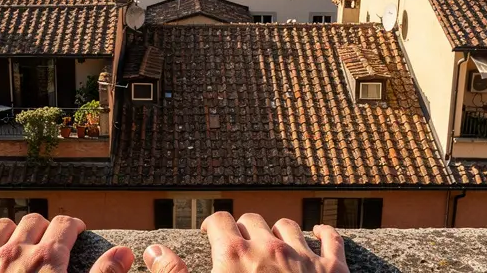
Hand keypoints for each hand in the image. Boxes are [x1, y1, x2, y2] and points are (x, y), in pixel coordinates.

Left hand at [0, 214, 134, 272]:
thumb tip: (125, 252)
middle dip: (45, 227)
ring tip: (20, 237)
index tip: (77, 232)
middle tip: (51, 240)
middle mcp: (15, 251)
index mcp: (47, 259)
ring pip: (0, 225)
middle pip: (33, 220)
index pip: (65, 224)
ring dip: (12, 228)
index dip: (74, 226)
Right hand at [143, 212, 347, 272]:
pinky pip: (331, 238)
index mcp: (234, 253)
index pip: (219, 220)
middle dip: (243, 229)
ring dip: (278, 232)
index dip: (211, 226)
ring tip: (272, 244)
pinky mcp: (333, 270)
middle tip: (238, 245)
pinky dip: (323, 233)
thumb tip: (153, 250)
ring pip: (288, 225)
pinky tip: (318, 233)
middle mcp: (269, 246)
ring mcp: (304, 257)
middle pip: (252, 220)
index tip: (209, 235)